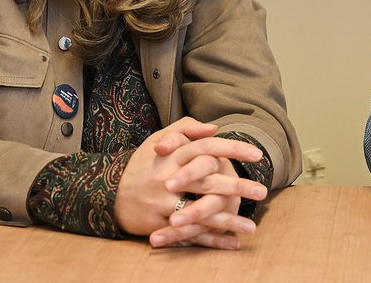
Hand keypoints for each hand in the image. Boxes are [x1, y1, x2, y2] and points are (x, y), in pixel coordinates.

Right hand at [114, 117, 267, 248]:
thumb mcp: (159, 139)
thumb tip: (215, 128)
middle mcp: (168, 177)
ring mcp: (163, 203)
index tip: (257, 154)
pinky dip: (211, 240)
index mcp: (172, 155)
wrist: (109, 192)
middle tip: (261, 191)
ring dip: (228, 221)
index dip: (233, 149)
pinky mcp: (160, 224)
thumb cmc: (143, 164)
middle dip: (237, 186)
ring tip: (251, 227)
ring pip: (200, 212)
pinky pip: (189, 234)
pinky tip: (232, 243)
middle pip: (207, 180)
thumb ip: (186, 130)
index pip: (207, 147)